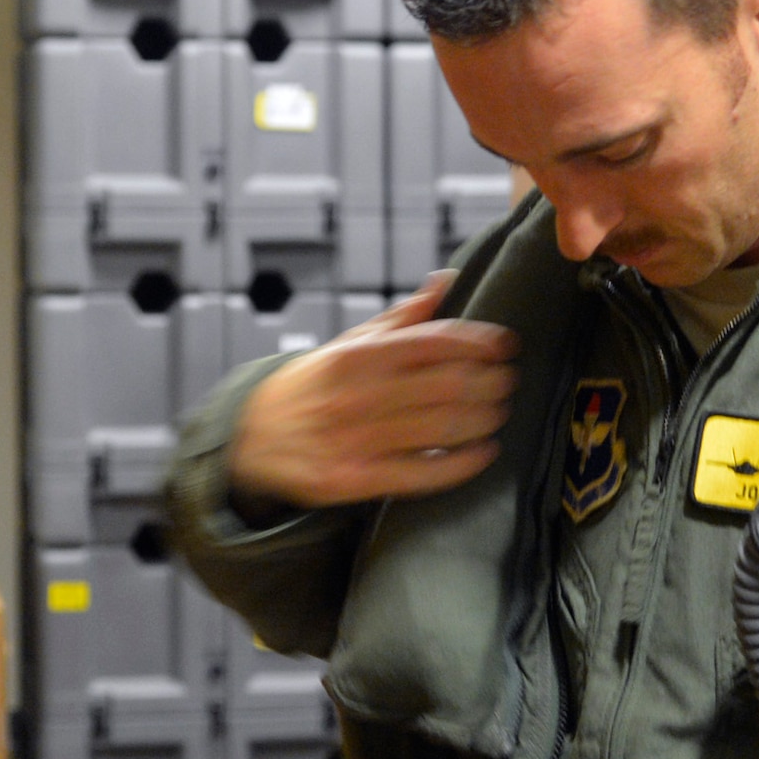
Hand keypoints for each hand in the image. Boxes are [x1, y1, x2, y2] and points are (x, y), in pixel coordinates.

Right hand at [228, 271, 518, 509]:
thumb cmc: (311, 386)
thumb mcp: (349, 344)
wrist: (248, 439)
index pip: (435, 341)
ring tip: (500, 412)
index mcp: (359, 355)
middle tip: (509, 382)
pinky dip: (463, 464)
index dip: (480, 342)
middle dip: (490, 383)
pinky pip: (424, 474)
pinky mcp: (356, 480)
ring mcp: (357, 439)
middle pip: (448, 385)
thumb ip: (402, 319)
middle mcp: (358, 394)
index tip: (506, 346)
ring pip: (442, 428)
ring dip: (483, 419)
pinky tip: (484, 452)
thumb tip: (447, 279)